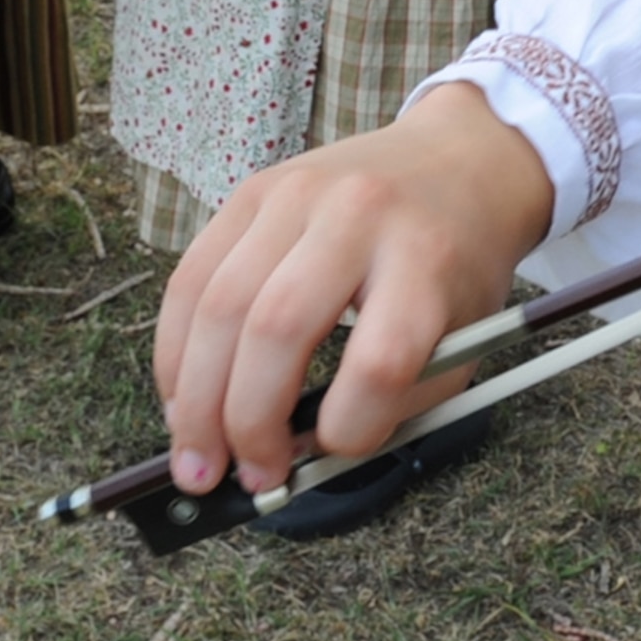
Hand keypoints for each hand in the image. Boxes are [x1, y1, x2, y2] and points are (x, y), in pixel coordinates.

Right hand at [153, 83, 553, 496]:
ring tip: (199, 456)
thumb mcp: (463, 339)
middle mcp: (360, 216)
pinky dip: (176, 351)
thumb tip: (297, 459)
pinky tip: (184, 397)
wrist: (458, 162)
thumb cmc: (456, 266)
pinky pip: (190, 279)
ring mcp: (297, 195)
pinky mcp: (251, 192)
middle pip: (278, 328)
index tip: (334, 451)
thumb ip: (393, 405)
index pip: (381, 359)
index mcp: (428, 259)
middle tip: (240, 478)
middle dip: (244, 422)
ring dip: (193, 398)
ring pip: (217, 305)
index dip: (349, 425)